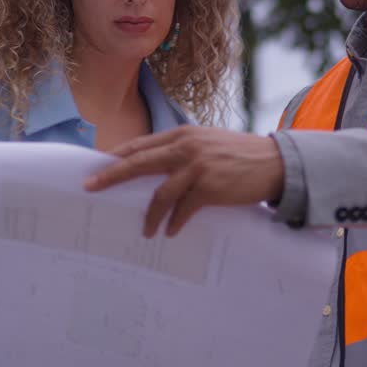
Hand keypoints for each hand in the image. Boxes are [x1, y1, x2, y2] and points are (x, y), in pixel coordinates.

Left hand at [84, 125, 284, 236]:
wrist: (275, 163)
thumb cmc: (239, 155)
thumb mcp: (207, 142)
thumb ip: (182, 150)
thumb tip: (152, 169)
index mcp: (182, 134)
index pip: (141, 145)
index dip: (116, 157)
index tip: (96, 168)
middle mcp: (186, 147)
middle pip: (139, 162)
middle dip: (112, 176)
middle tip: (91, 187)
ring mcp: (198, 167)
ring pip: (160, 193)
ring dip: (149, 215)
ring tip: (145, 231)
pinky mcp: (210, 187)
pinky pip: (183, 209)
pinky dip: (174, 222)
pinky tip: (171, 232)